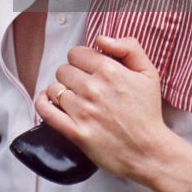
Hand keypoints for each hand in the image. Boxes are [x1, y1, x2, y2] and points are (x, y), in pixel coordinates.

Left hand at [35, 35, 174, 182]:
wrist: (149, 152)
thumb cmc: (148, 113)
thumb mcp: (148, 72)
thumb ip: (129, 47)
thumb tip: (102, 39)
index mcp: (109, 71)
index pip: (76, 53)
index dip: (81, 59)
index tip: (88, 68)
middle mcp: (93, 88)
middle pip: (63, 70)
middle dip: (72, 75)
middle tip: (83, 85)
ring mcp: (82, 111)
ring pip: (54, 88)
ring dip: (61, 91)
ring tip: (73, 97)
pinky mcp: (75, 132)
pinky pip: (47, 111)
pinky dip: (43, 103)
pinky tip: (47, 100)